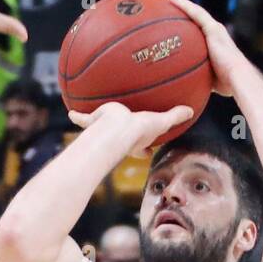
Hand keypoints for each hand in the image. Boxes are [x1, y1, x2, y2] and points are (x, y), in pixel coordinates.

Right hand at [67, 100, 194, 157]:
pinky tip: (70, 113)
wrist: (117, 129)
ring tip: (93, 122)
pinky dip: (77, 117)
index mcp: (136, 140)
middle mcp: (120, 138)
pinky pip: (83, 120)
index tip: (147, 150)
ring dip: (96, 127)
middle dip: (122, 138)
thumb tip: (192, 111)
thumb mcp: (161, 121)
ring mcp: (105, 132)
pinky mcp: (93, 123)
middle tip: (122, 133)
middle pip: (122, 139)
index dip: (146, 148)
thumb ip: (175, 116)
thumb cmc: (138, 129)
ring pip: (101, 129)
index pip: (143, 147)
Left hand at [166, 0, 243, 94]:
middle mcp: (216, 32)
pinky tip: (172, 1)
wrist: (237, 78)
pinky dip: (184, 6)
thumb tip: (186, 91)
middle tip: (170, 6)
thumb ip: (199, 79)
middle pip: (197, 18)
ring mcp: (215, 29)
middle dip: (185, 11)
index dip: (190, 25)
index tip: (178, 23)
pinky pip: (195, 13)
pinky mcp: (213, 28)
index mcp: (215, 43)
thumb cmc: (226, 85)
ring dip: (182, 4)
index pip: (200, 31)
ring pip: (195, 11)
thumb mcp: (208, 80)